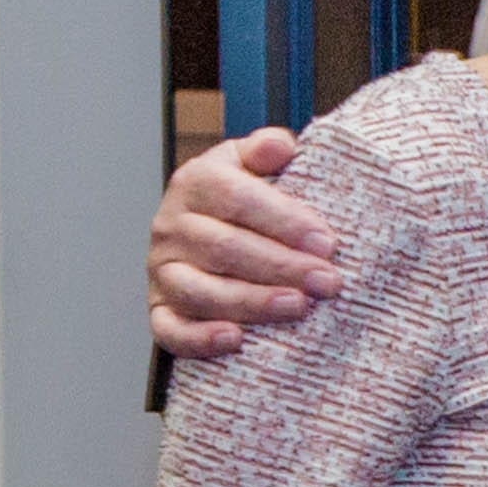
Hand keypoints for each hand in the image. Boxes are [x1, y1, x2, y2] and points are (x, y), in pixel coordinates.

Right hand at [149, 129, 343, 355]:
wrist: (202, 231)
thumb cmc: (239, 203)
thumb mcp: (250, 165)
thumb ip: (265, 150)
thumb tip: (280, 146)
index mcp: (195, 183)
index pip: (238, 199)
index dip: (284, 221)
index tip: (327, 242)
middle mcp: (172, 227)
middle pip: (224, 248)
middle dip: (281, 266)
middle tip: (327, 282)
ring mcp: (162, 271)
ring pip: (200, 291)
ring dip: (252, 302)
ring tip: (297, 306)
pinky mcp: (160, 310)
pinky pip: (170, 330)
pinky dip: (199, 339)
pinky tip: (235, 340)